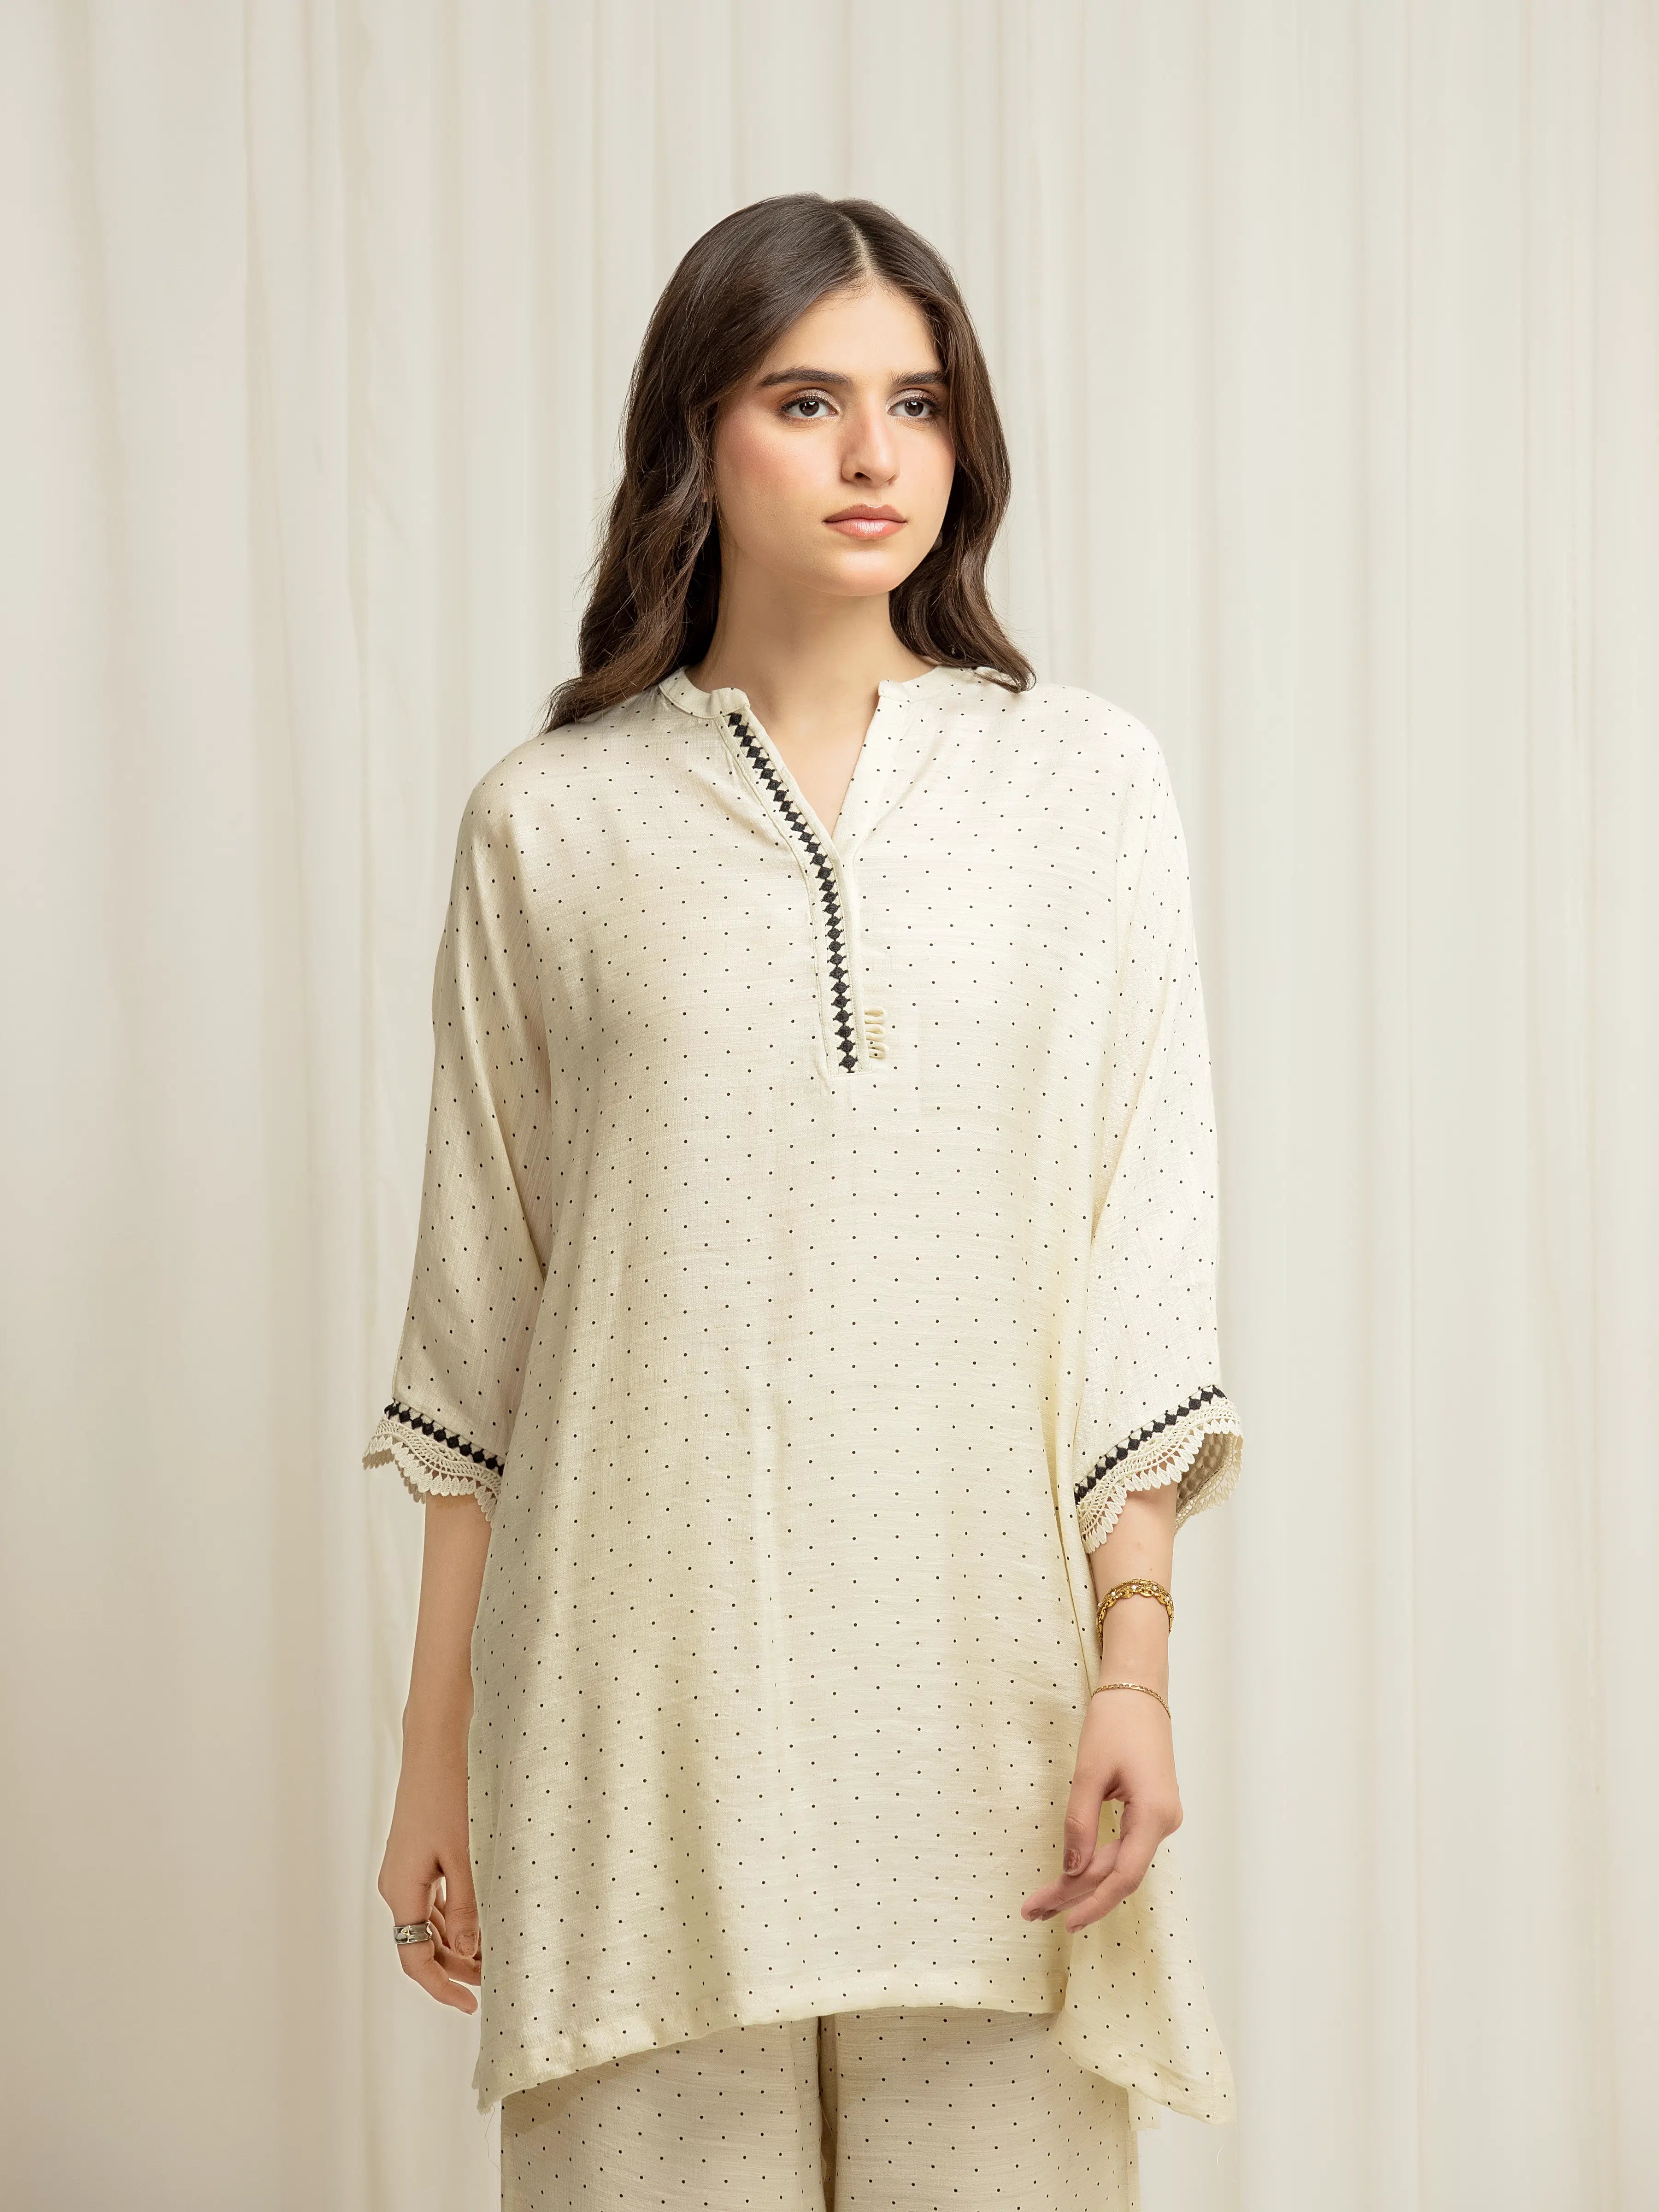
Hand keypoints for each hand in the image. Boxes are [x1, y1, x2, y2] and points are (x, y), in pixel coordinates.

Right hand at [377, 1719, 483, 2013]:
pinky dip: (451, 1920)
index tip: (471, 2004)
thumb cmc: (448, 1795)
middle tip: (494, 1980)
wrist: (433, 1748)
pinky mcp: (414, 1858)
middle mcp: (396, 1887)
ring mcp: (403, 1872)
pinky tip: (477, 1922)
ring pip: (425, 1925)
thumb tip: (468, 1952)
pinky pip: (429, 1903)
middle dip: (455, 1968)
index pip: (414, 1960)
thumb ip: (465, 1906)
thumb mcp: (463, 1854)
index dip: (442, 1987)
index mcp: (401, 1891)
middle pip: (421, 1946)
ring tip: (492, 1956)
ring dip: (454, 1945)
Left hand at [1019, 1686, 1181, 1932]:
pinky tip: (1071, 1877)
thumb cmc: (1114, 1723)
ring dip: (1083, 1882)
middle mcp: (1164, 1823)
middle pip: (1118, 1874)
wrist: (1138, 1689)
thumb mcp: (1089, 1772)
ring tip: (1043, 1903)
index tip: (1063, 1921)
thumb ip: (1080, 1824)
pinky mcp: (1150, 1811)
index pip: (1124, 1876)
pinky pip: (1123, 1846)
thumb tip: (1071, 1871)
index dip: (1093, 1903)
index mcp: (1154, 1815)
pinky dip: (1096, 1862)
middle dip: (1075, 1894)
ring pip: (1119, 1862)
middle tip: (1032, 1911)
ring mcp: (1160, 1818)